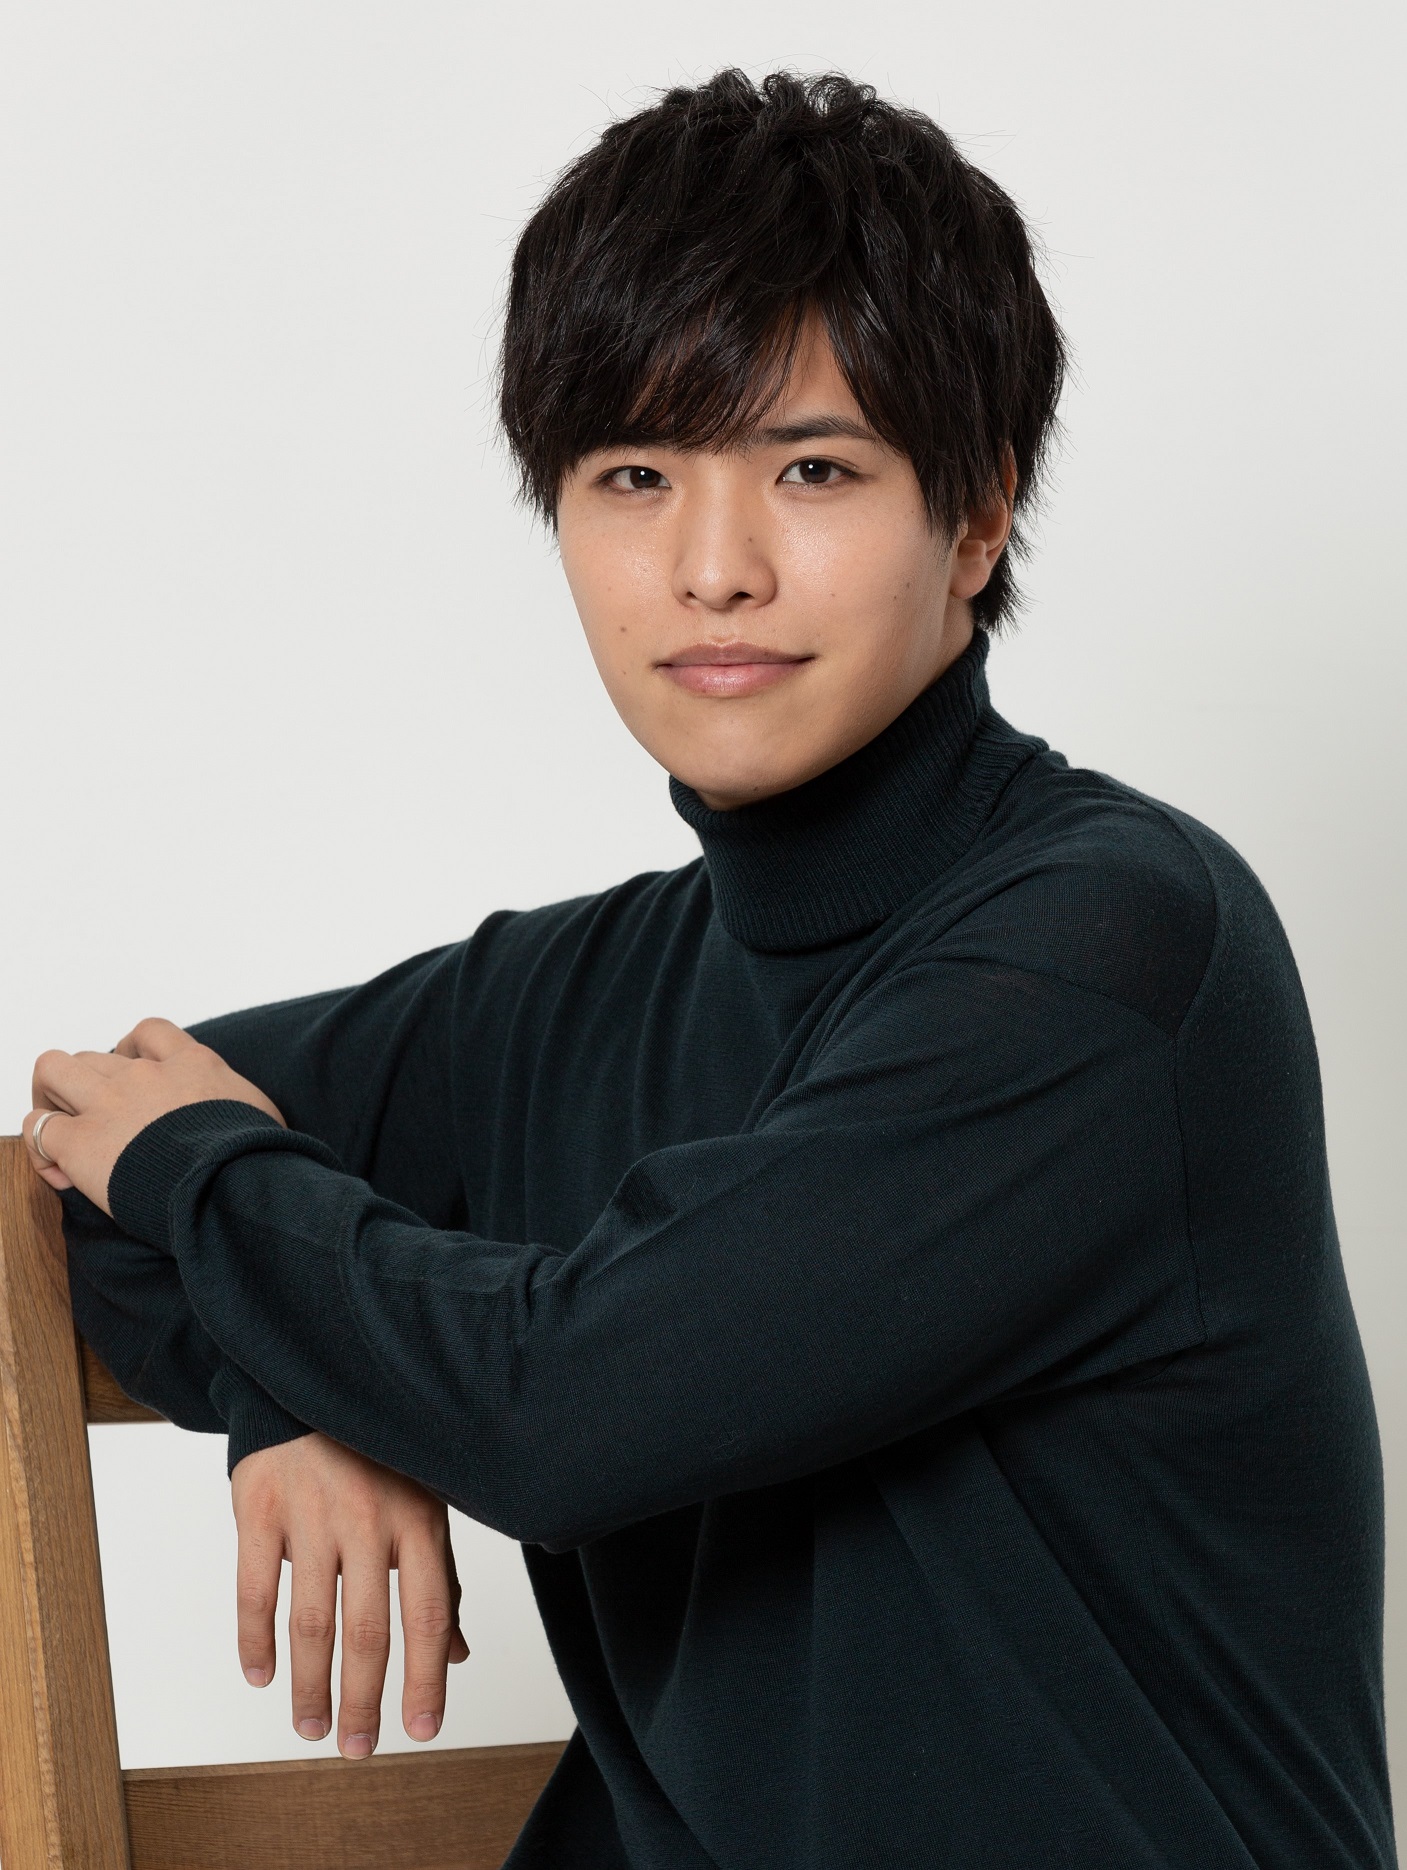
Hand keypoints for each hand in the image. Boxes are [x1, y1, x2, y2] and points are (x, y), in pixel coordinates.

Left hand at [23, 1018, 283, 1211]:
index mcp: (191, 1064)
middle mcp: (144, 1075)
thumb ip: (235, 1105)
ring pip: (53, 1070)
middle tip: (94, 1116)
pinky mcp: (81, 1143)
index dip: (130, 1051)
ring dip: (53, 1098)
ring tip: (64, 1128)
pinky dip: (41, 1144)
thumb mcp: (261, 1114)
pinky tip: (58, 1167)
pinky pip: (38, 1127)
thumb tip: (240, 1120)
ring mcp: (109, 1104)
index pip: (148, 1033)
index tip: (132, 1075)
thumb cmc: (258, 1158)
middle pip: (93, 1056)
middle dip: (87, 1083)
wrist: (235, 1186)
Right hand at [232, 1433, 469, 1758]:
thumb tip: (458, 1653)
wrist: (312, 1383)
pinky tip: (262, 1676)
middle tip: (358, 1749)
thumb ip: (440, 1577)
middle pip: (369, 1630)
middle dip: (365, 1701)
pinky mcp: (260, 1508)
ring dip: (310, 1686)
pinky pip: (254, 1590)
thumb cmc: (377, 1454)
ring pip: (311, 1622)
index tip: (422, 1731)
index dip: (426, 1679)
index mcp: (419, 1518)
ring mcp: (312, 1513)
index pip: (429, 1615)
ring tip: (311, 1728)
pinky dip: (255, 1641)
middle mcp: (369, 1519)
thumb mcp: (424, 1501)